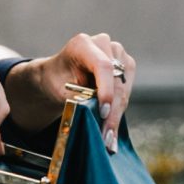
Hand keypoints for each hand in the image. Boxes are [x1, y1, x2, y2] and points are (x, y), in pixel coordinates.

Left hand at [5, 32, 134, 153]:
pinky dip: (119, 112)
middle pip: (116, 81)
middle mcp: (104, 44)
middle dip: (112, 112)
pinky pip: (127, 92)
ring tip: (109, 139)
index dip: (106, 91)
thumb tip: (98, 116)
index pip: (103, 66)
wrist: (60, 76)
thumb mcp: (61, 90)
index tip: (104, 113)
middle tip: (106, 137)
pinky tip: (113, 131)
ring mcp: (118, 54)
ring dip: (117, 115)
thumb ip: (80, 98)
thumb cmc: (57, 80)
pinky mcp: (126, 67)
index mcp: (83, 44)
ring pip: (124, 89)